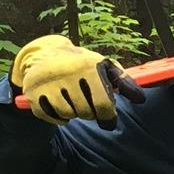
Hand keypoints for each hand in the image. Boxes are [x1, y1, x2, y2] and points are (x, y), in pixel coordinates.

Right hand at [11, 35, 135, 125]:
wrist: (45, 53)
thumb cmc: (82, 64)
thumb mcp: (104, 66)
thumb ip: (124, 82)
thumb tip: (140, 99)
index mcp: (87, 67)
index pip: (103, 105)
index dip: (108, 118)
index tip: (108, 120)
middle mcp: (66, 74)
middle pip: (85, 112)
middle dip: (90, 112)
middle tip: (86, 103)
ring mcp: (47, 83)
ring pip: (68, 114)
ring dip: (74, 113)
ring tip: (73, 101)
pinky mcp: (33, 92)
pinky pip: (50, 116)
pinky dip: (58, 117)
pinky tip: (60, 105)